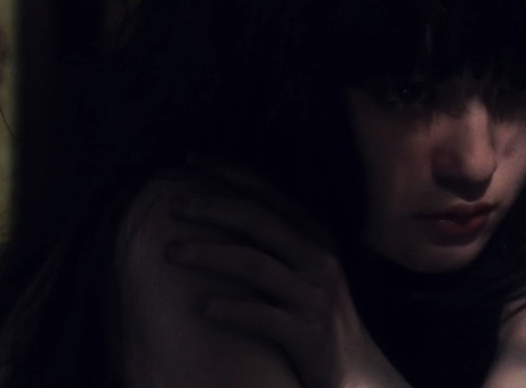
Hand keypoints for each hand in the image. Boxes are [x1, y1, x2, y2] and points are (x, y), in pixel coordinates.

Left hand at [164, 163, 408, 387]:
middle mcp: (318, 257)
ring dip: (208, 254)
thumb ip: (274, 239)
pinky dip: (230, 309)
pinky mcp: (307, 333)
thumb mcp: (304, 266)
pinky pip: (263, 316)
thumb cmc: (316, 313)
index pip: (268, 192)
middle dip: (212, 206)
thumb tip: (222, 208)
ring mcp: (313, 295)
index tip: (191, 159)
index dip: (230, 172)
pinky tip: (201, 307)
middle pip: (259, 219)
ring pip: (255, 263)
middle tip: (171, 205)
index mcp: (315, 234)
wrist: (356, 369)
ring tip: (170, 252)